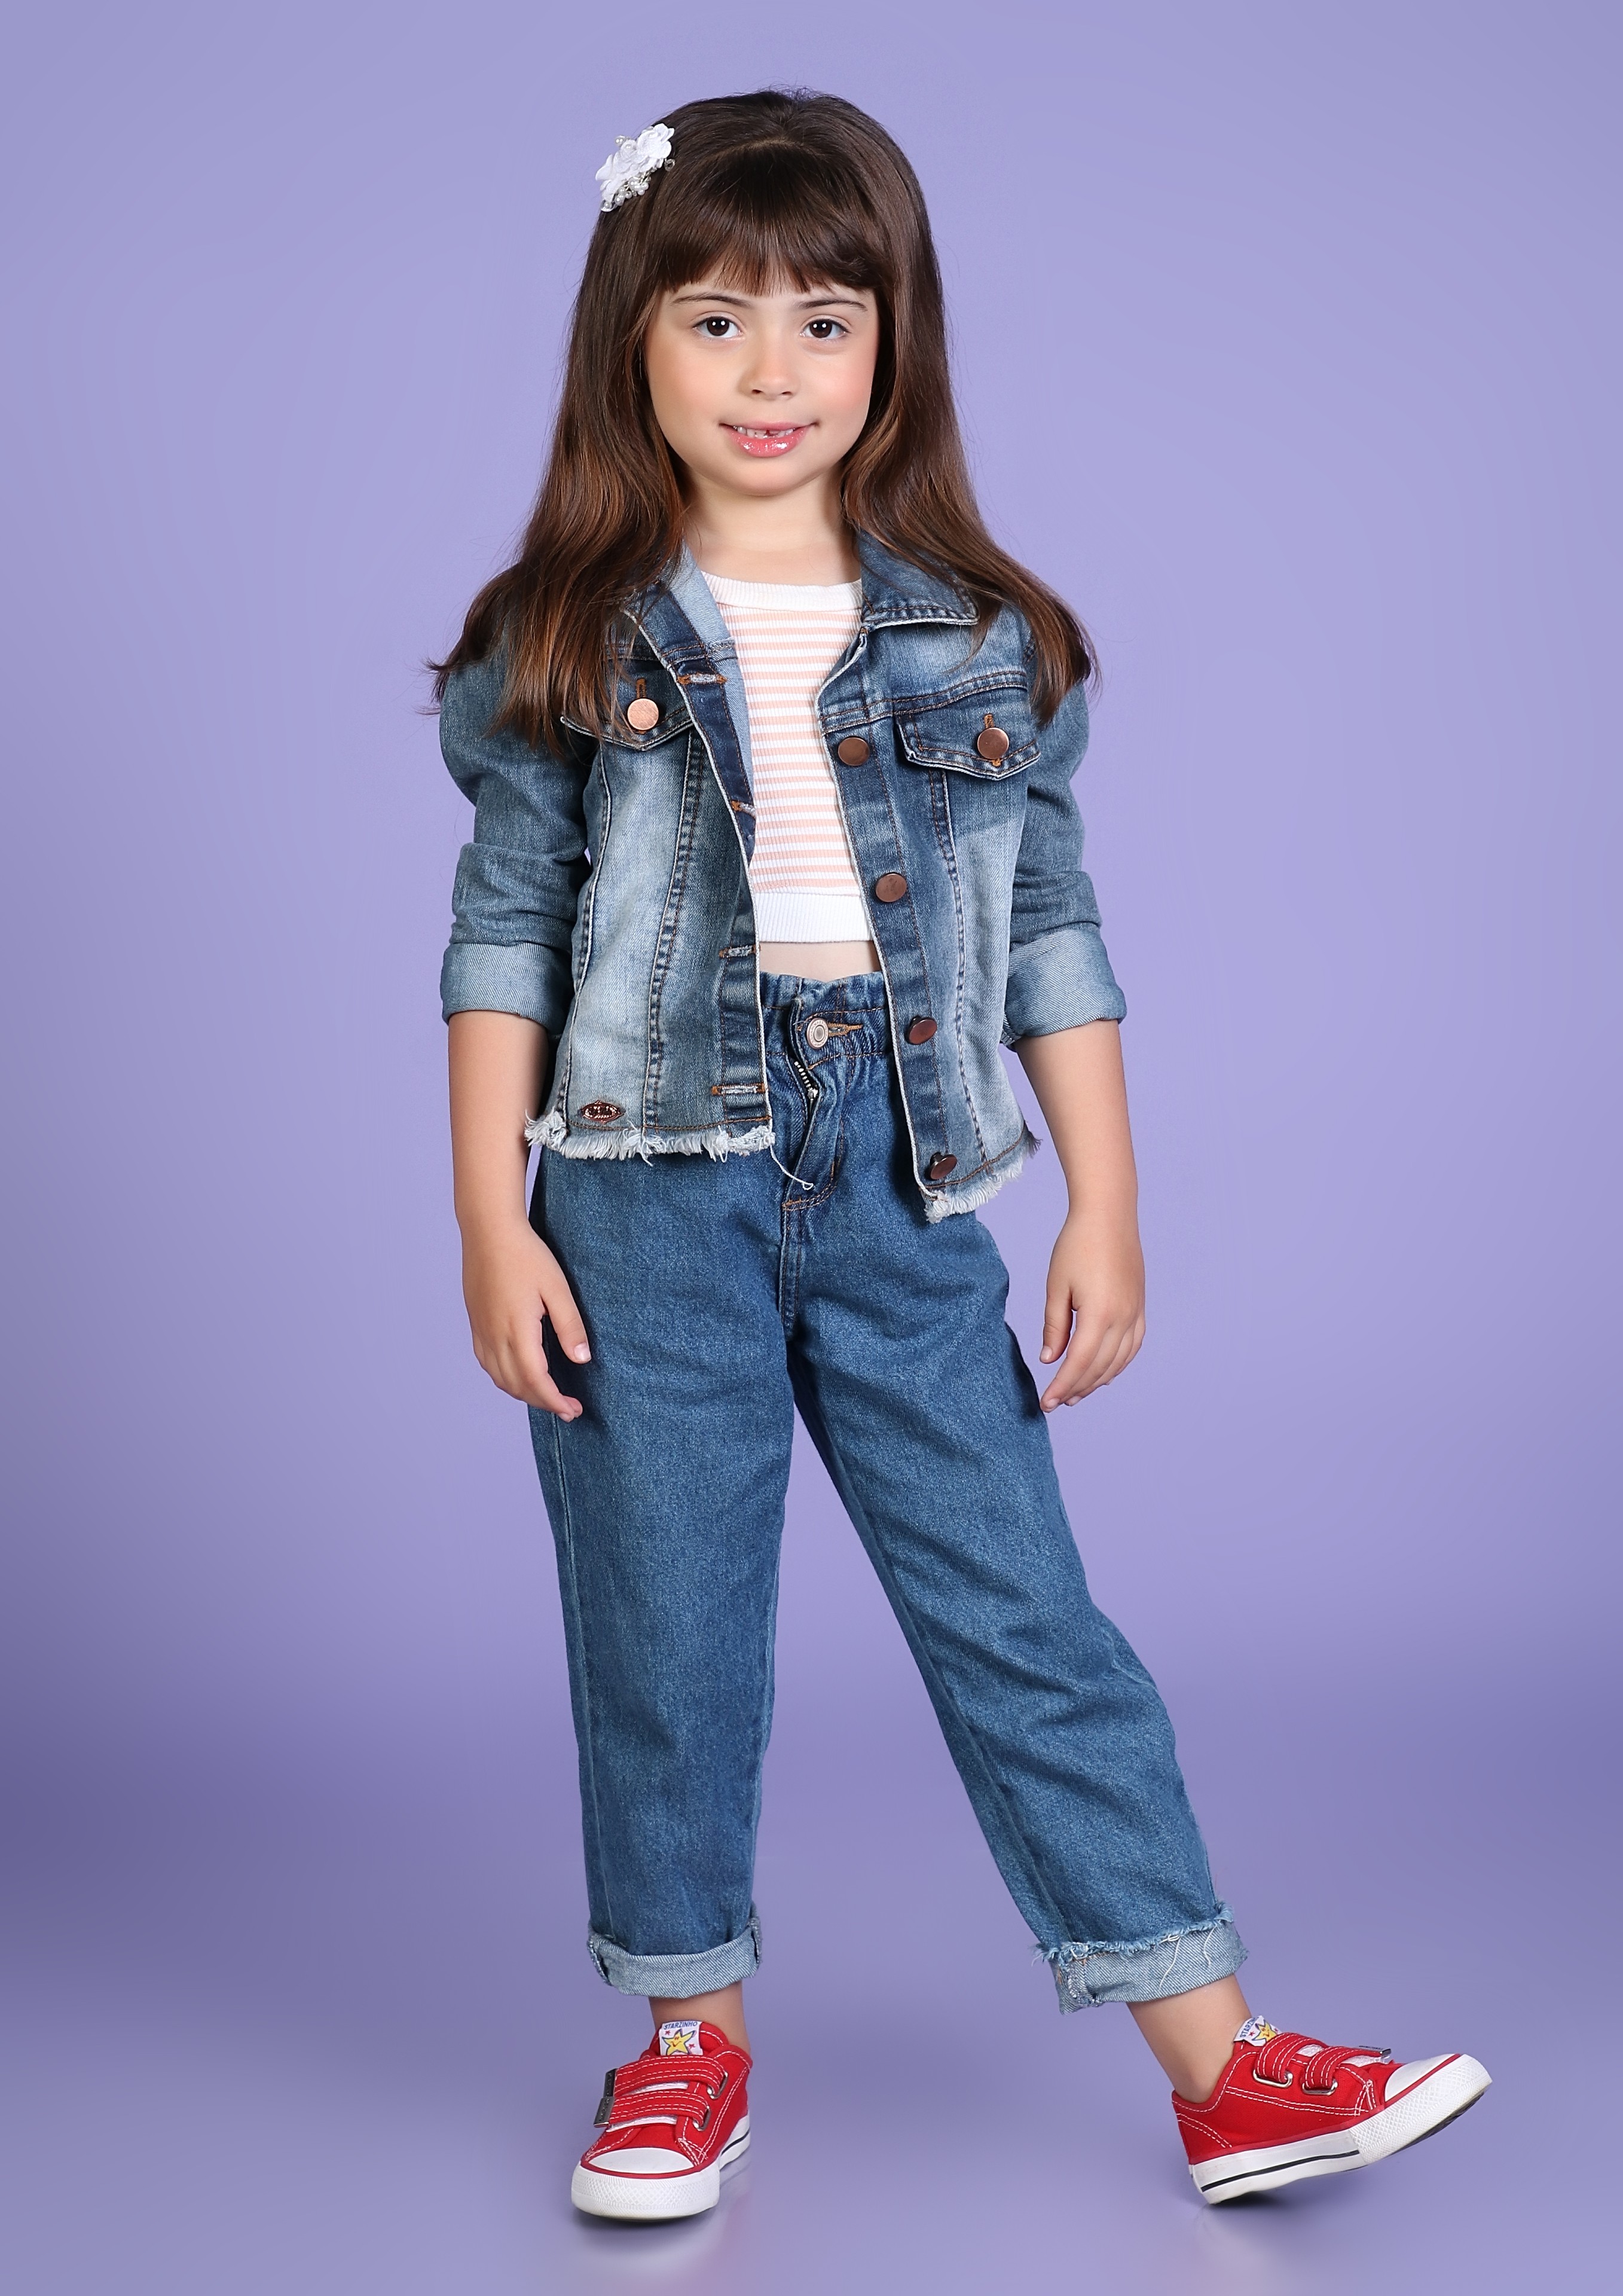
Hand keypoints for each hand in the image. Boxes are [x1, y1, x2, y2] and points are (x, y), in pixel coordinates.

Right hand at [460, 1216, 589, 1419]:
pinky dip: (505, 1378)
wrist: (488, 1231)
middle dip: (543, 1402)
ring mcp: (482, 1331)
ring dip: (523, 1393)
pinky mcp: (476, 1323)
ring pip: (500, 1378)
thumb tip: (582, 1359)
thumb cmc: (526, 1255)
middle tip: (567, 1408)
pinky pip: (488, 1363)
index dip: (555, 1401)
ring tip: (547, 1395)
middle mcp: (494, 1337)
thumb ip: (570, 1325)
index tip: (573, 1410)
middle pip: (517, 1386)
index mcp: (517, 1331)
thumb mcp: (557, 1288)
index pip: (536, 1381)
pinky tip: (519, 1374)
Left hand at [1037, 1208, 1145, 1410]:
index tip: (1046, 1403)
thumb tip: (1050, 1359)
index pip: (1079, 1363)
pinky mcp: (1139, 1306)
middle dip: (1077, 1388)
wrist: (1108, 1214)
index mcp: (1099, 1313)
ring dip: (1097, 1380)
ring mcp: (1135, 1313)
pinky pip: (1132, 1346)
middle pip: (1100, 1367)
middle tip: (1056, 1402)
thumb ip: (1054, 1326)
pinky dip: (1117, 1364)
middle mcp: (1123, 1318)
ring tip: (1076, 1392)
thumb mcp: (1056, 1286)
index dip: (1062, 1386)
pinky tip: (1104, 1371)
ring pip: (1119, 1360)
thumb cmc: (1076, 1245)